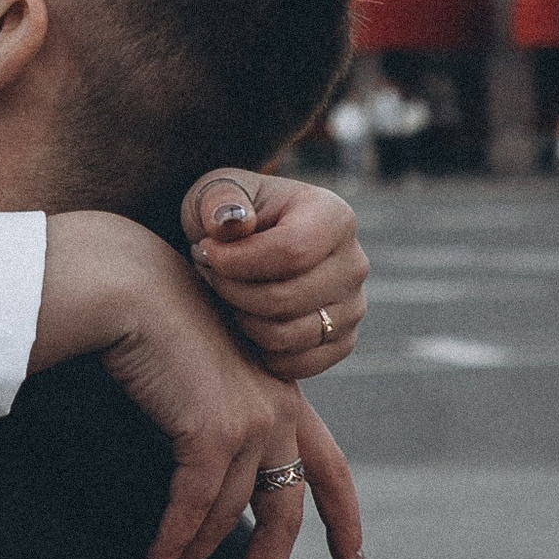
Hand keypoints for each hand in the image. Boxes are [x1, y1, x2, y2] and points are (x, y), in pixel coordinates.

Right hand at [38, 215, 365, 558]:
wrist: (128, 286)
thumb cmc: (151, 324)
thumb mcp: (199, 377)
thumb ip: (214, 421)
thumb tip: (201, 487)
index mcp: (285, 397)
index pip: (330, 470)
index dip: (344, 521)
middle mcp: (281, 411)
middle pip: (284, 517)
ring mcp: (254, 421)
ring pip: (226, 521)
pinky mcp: (215, 432)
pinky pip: (193, 511)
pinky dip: (170, 548)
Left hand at [179, 171, 367, 374]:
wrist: (244, 247)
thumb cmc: (228, 216)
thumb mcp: (213, 193)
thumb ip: (218, 201)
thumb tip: (232, 222)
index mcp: (333, 217)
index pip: (292, 251)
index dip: (239, 261)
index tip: (204, 251)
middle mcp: (354, 263)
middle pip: (286, 298)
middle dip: (232, 291)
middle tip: (207, 274)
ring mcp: (353, 306)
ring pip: (288, 336)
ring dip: (242, 320)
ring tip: (224, 293)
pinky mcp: (342, 341)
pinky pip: (297, 364)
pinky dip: (261, 351)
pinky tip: (242, 320)